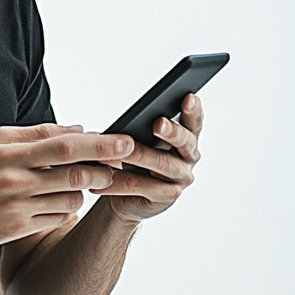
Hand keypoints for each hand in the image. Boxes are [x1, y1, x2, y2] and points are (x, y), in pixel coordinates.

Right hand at [0, 123, 132, 254]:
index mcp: (7, 152)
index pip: (63, 144)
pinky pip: (58, 218)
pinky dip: (66, 209)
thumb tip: (79, 129)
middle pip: (75, 171)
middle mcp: (13, 178)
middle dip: (105, 168)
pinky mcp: (17, 229)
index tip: (125, 141)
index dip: (99, 144)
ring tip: (79, 184)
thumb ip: (35, 134)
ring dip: (84, 191)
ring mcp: (16, 206)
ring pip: (72, 198)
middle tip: (121, 164)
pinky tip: (57, 202)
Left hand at [90, 93, 202, 223]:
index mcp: (185, 138)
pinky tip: (100, 179)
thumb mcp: (137, 140)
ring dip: (137, 155)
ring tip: (117, 152)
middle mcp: (188, 157)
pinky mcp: (165, 197)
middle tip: (157, 123)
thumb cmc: (133, 159)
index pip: (194, 122)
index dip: (194, 110)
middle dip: (171, 131)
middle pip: (184, 142)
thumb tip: (125, 121)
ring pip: (161, 164)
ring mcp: (179, 179)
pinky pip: (141, 186)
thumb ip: (139, 128)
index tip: (189, 97)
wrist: (126, 195)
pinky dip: (117, 181)